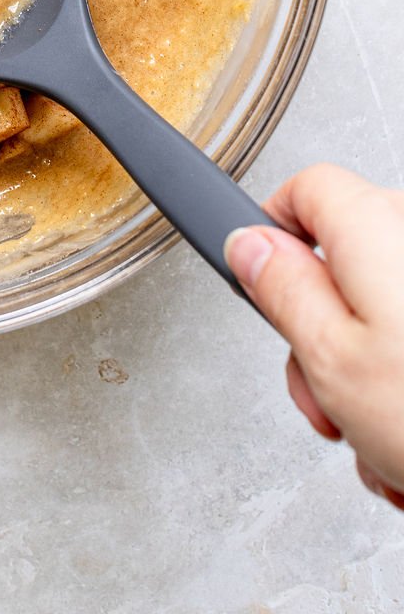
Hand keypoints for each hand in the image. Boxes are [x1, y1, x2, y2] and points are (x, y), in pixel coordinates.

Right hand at [225, 164, 403, 509]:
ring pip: (390, 318)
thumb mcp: (332, 360)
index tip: (263, 291)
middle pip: (346, 265)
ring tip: (389, 447)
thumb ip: (281, 291)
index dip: (271, 241)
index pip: (304, 191)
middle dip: (326, 346)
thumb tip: (249, 245)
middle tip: (330, 407)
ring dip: (374, 388)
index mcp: (380, 225)